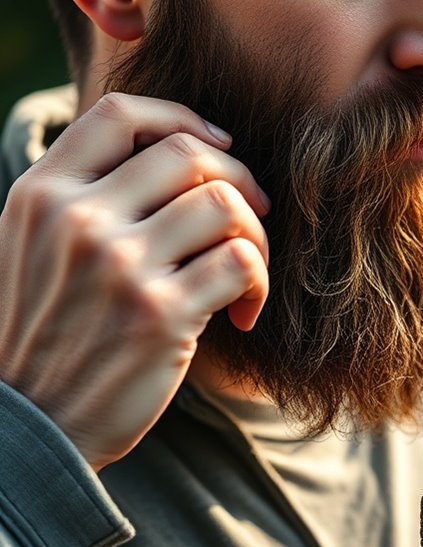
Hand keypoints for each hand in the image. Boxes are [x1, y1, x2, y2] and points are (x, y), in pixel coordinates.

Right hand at [0, 93, 270, 470]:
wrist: (35, 427)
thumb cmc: (51, 334)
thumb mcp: (37, 249)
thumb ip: (85, 197)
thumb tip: (183, 154)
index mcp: (41, 194)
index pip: (120, 114)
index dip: (184, 119)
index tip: (218, 146)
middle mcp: (76, 219)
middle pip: (190, 154)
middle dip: (239, 178)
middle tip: (253, 214)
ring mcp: (118, 265)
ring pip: (225, 204)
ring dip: (256, 235)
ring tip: (245, 273)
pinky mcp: (161, 313)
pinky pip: (241, 262)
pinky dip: (259, 283)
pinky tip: (243, 312)